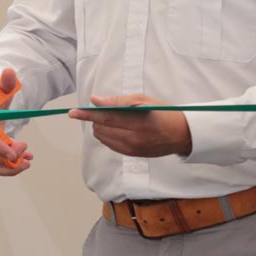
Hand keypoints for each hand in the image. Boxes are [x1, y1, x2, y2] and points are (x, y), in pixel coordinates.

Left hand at [69, 93, 190, 157]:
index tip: (72, 112)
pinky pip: (110, 144)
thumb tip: (95, 101)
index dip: (87, 114)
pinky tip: (117, 129)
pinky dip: (107, 135)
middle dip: (96, 119)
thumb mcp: (144, 100)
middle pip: (101, 128)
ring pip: (103, 137)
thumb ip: (118, 101)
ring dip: (101, 127)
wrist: (182, 134)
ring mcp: (132, 148)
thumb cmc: (163, 113)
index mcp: (138, 121)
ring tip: (114, 120)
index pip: (105, 117)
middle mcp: (134, 137)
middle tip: (102, 111)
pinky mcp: (132, 154)